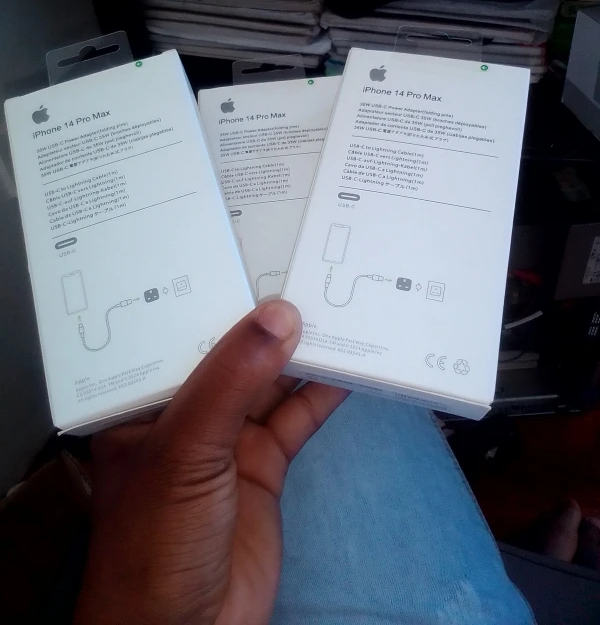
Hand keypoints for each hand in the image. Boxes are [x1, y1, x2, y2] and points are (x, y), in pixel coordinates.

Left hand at [75, 300, 348, 624]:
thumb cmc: (158, 542)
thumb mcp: (186, 450)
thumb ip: (230, 382)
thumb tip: (279, 316)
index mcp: (145, 401)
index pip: (180, 334)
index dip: (216, 296)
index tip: (257, 258)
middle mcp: (186, 414)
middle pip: (233, 355)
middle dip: (268, 322)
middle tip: (309, 275)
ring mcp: (227, 440)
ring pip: (270, 383)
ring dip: (302, 354)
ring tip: (338, 309)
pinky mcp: (265, 465)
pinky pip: (297, 418)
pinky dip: (322, 394)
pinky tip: (347, 367)